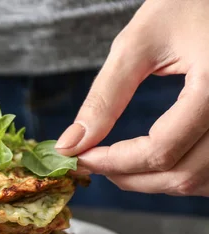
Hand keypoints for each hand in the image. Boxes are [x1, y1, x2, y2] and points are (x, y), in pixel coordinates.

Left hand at [55, 0, 208, 196]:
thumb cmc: (185, 5)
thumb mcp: (137, 45)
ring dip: (154, 183)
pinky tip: (152, 163)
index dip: (113, 162)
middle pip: (182, 174)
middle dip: (129, 178)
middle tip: (93, 164)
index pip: (160, 150)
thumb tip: (71, 143)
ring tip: (118, 166)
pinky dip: (179, 175)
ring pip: (200, 181)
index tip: (80, 157)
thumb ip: (104, 98)